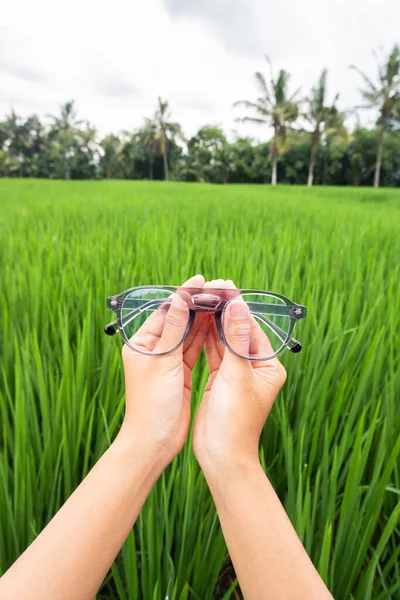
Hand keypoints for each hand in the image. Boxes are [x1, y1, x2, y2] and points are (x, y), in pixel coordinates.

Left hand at [118, 274, 209, 466]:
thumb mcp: (163, 362)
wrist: (154, 441)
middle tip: (219, 290)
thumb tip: (178, 298)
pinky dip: (204, 338)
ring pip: (187, 335)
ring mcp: (166, 362)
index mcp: (141, 344)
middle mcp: (153, 350)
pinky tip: (217, 324)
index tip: (201, 281)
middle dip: (196, 305)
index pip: (164, 311)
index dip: (184, 296)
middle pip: (177, 321)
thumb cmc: (152, 404)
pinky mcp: (179, 374)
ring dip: (203, 319)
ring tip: (222, 302)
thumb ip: (173, 330)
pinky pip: (193, 350)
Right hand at [193, 279, 286, 473]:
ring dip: (213, 322)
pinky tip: (197, 322)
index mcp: (268, 367)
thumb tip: (239, 305)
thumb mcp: (236, 375)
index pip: (252, 328)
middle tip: (209, 288)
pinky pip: (213, 354)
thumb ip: (236, 339)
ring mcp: (237, 375)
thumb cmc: (235, 421)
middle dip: (224, 311)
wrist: (221, 456)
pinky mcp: (220, 381)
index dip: (237, 307)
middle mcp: (254, 368)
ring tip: (201, 299)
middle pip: (237, 332)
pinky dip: (205, 339)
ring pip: (224, 342)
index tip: (223, 286)